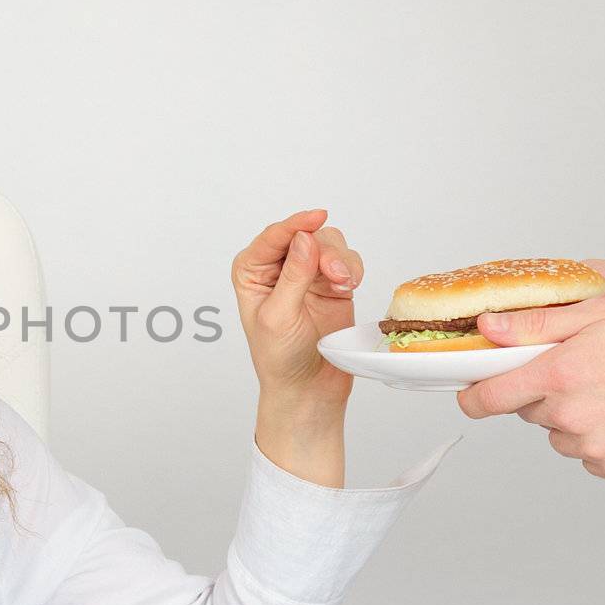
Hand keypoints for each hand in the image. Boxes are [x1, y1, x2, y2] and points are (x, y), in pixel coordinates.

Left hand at [232, 208, 363, 410]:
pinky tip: (349, 287)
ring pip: (329, 243)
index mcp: (252, 271)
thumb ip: (293, 276)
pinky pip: (347, 260)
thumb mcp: (279, 316)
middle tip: (336, 276)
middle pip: (306, 235)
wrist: (308, 387)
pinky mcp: (331, 282)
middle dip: (324, 252)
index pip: (273, 237)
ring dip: (341, 261)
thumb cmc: (281, 357)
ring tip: (344, 285)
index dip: (295, 224)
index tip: (316, 217)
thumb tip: (304, 239)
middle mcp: (277, 267)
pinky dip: (352, 268)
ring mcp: (306, 273)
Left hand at [454, 260, 604, 481]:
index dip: (474, 396)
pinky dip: (602, 440)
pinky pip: (591, 456)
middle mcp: (570, 416)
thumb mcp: (594, 313)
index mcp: (557, 376)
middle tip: (583, 372)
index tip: (471, 394)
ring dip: (574, 419)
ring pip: (561, 435)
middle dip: (544, 394)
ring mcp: (594, 446)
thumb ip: (533, 324)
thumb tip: (486, 327)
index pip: (489, 397)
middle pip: (530, 412)